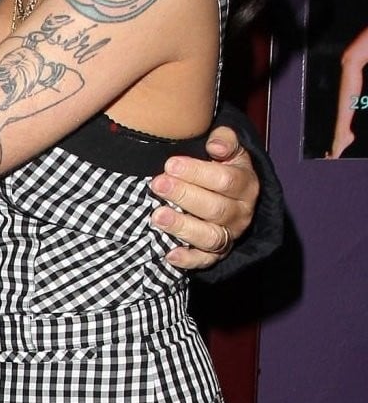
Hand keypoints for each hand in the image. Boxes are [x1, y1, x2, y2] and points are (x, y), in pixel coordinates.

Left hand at [150, 125, 257, 269]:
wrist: (228, 194)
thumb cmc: (220, 166)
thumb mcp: (228, 149)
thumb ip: (225, 140)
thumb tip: (215, 146)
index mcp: (246, 184)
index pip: (226, 180)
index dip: (197, 172)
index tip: (170, 164)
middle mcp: (241, 213)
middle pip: (216, 208)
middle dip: (184, 195)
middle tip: (157, 184)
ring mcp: (229, 235)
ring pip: (210, 237)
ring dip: (182, 227)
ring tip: (157, 216)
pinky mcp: (216, 254)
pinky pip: (204, 261)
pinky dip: (188, 260)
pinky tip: (169, 254)